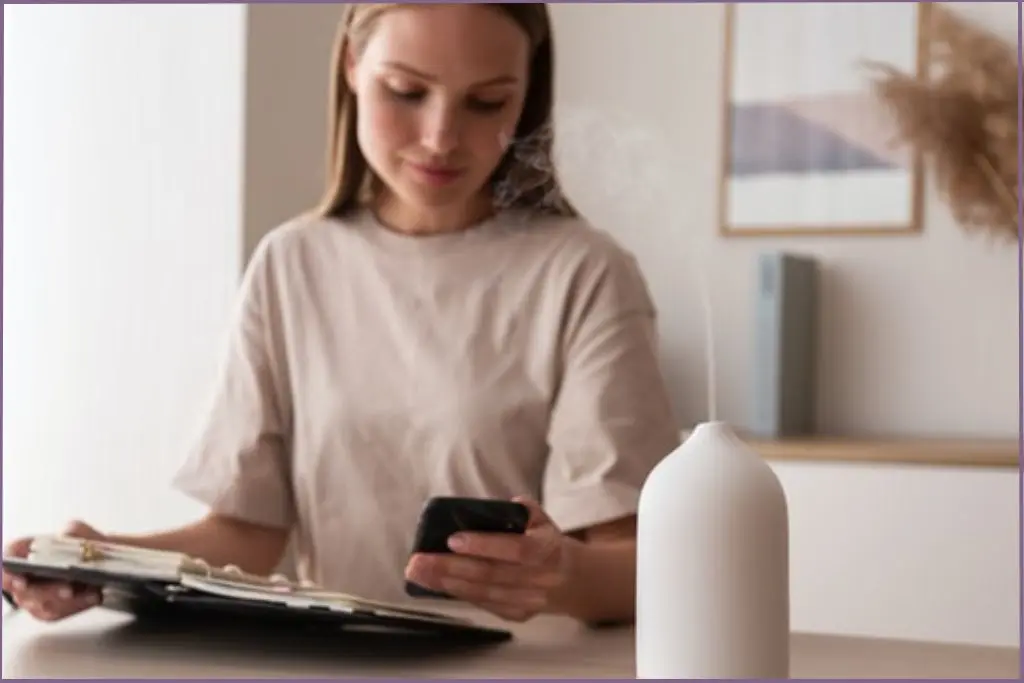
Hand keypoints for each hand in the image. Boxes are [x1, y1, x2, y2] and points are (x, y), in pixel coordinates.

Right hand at [3, 520, 105, 620]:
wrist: (101, 563)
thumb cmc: (83, 547)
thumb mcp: (81, 532)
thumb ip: (75, 531)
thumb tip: (68, 535)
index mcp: (26, 551)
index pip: (8, 558)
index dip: (8, 570)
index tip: (19, 580)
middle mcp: (25, 576)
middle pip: (24, 589)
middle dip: (48, 591)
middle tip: (67, 589)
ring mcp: (34, 596)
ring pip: (43, 605)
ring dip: (68, 601)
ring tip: (90, 591)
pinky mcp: (49, 609)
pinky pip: (59, 613)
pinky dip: (79, 604)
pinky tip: (95, 596)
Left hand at [405, 497, 575, 622]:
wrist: (571, 580)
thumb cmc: (546, 542)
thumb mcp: (543, 520)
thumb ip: (523, 510)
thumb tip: (493, 507)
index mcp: (549, 549)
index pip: (516, 549)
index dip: (484, 545)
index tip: (452, 539)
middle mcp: (541, 578)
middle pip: (491, 575)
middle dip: (450, 568)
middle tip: (417, 560)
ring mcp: (529, 601)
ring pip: (483, 593)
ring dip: (446, 583)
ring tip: (418, 573)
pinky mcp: (517, 614)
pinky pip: (484, 604)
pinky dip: (458, 593)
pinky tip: (436, 584)